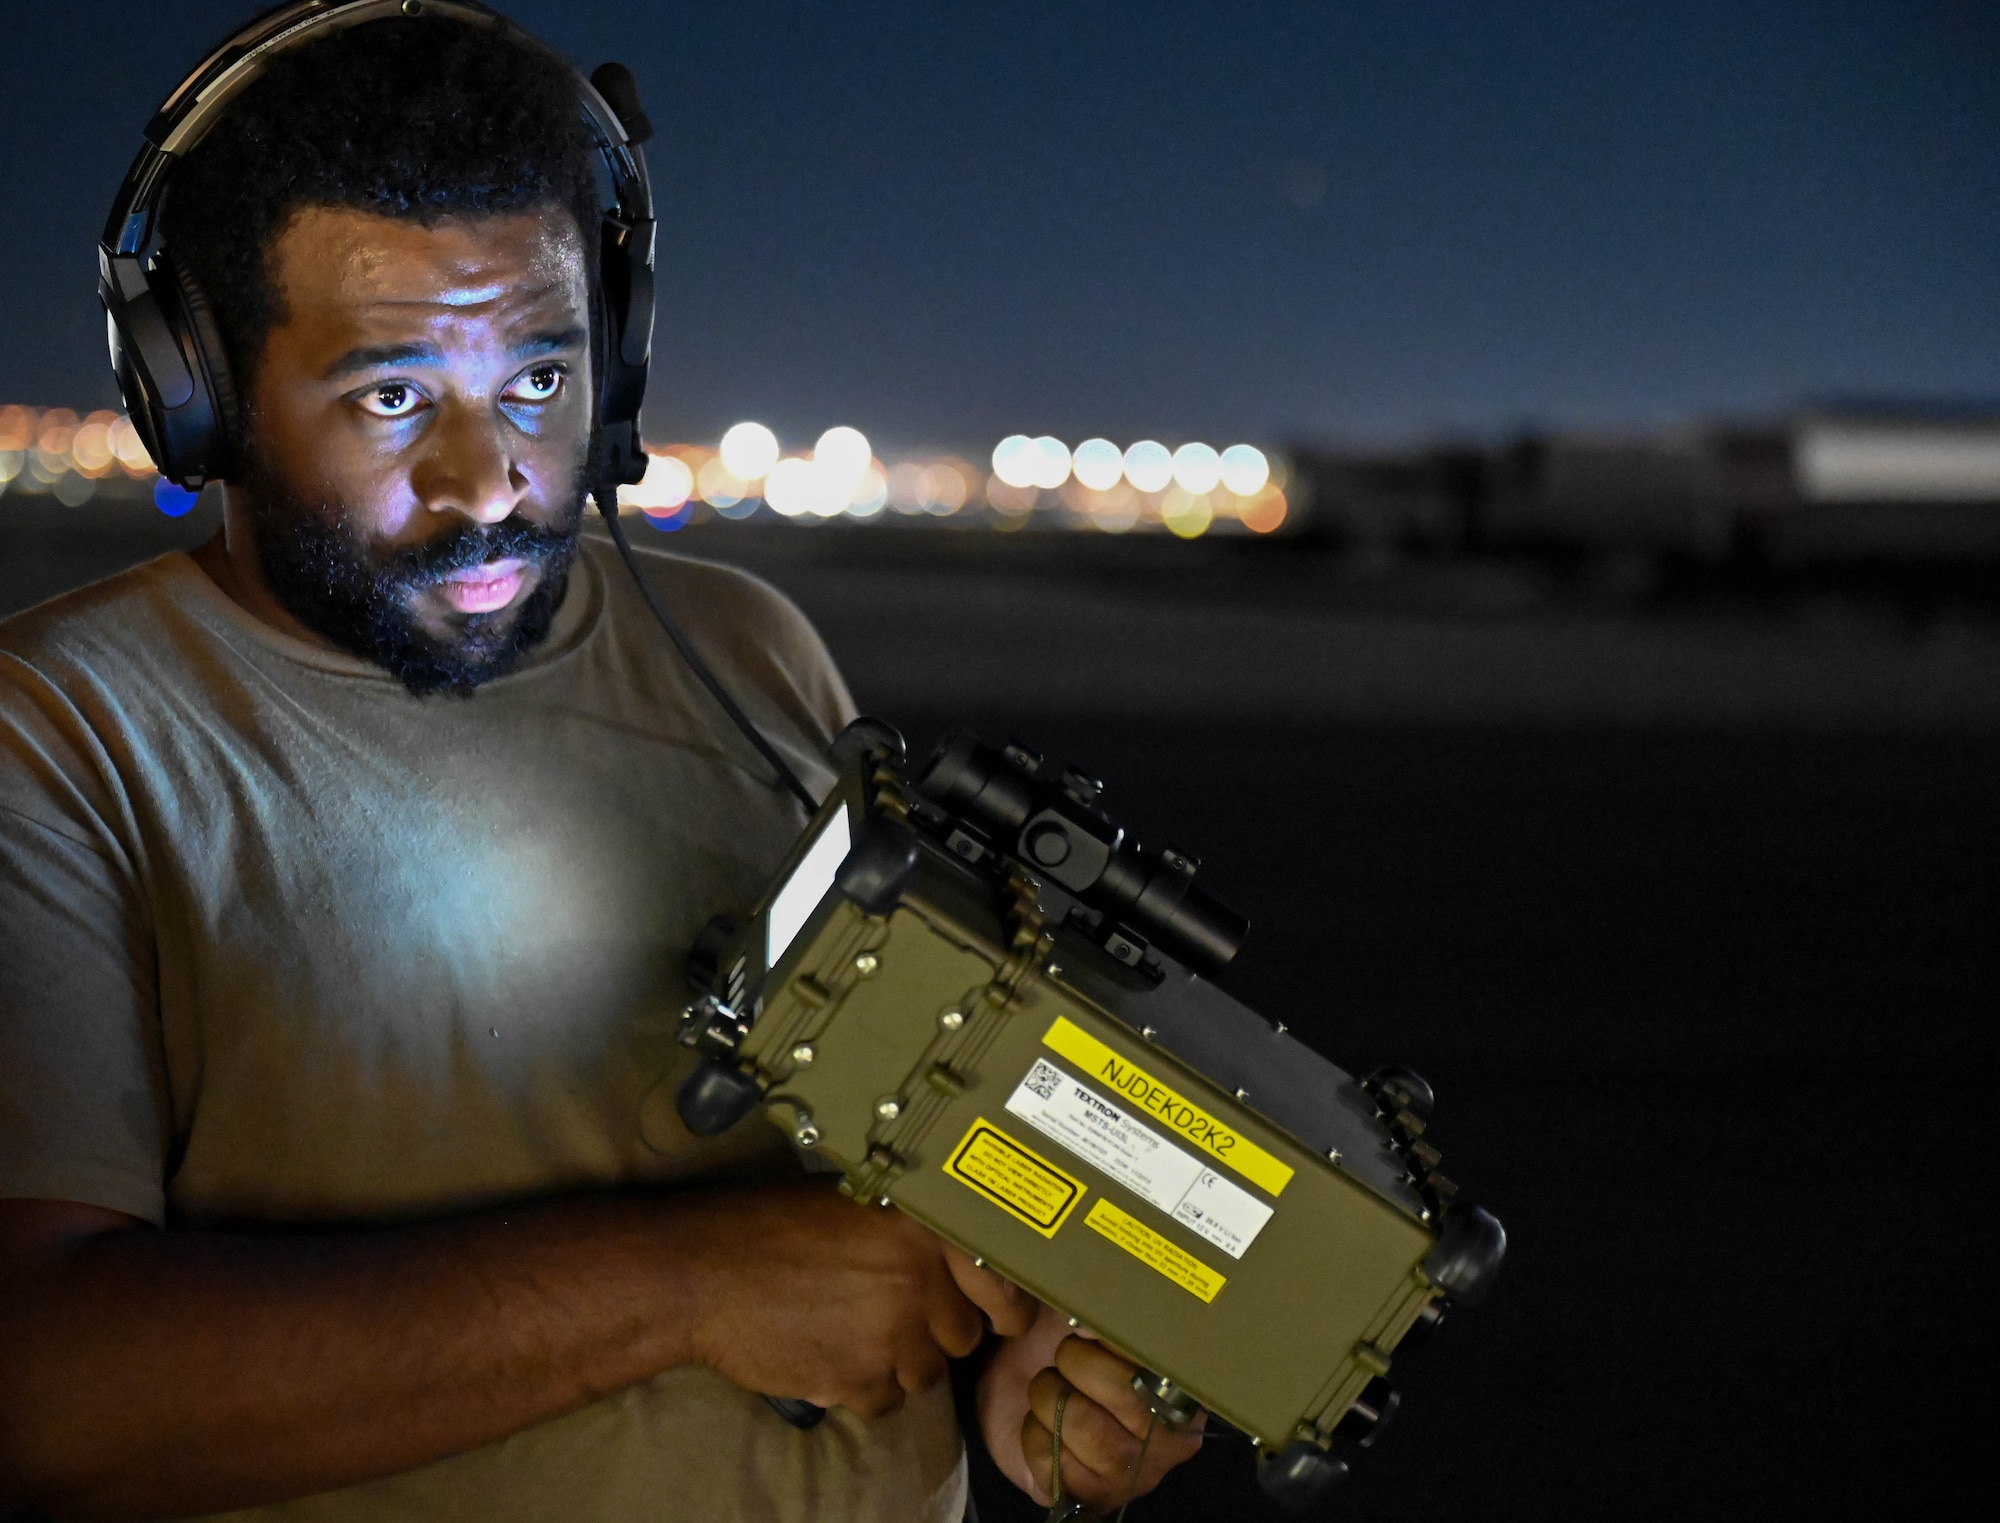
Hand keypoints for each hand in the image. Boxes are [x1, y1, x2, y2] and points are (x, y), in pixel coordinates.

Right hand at [675, 1183, 1033, 1417]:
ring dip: (898, 1362)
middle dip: (934, 1332)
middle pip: (962, 1335)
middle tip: (893, 1315)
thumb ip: (910, 1231)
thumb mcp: (853, 1203)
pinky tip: (831, 1356)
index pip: (1000, 1281)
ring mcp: (891, 1334)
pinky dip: (861, 1388)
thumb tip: (954, 1257)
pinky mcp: (858, 1379)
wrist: (703, 1271)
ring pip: (925, 1374)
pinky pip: (883, 1402)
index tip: (1006, 1318)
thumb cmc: (769, 1226)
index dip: (1005, 1305)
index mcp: (923, 1228)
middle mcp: (918, 1280)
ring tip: (853, 1332)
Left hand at [978, 1302, 1204, 1513]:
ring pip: (1091, 1434)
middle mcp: (1169, 1435)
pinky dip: (1033, 1439)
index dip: (1116, 1342)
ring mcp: (1134, 1472)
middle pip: (1129, 1398)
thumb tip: (1114, 1285)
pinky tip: (1038, 1425)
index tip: (1086, 1326)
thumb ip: (1108, 1299)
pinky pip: (1058, 1470)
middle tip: (1062, 1358)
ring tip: (1047, 1390)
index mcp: (1179, 1381)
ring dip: (1050, 1402)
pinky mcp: (1091, 1496)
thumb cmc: (1058, 1337)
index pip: (1163, 1361)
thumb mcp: (1085, 1306)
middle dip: (1076, 1366)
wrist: (1014, 1378)